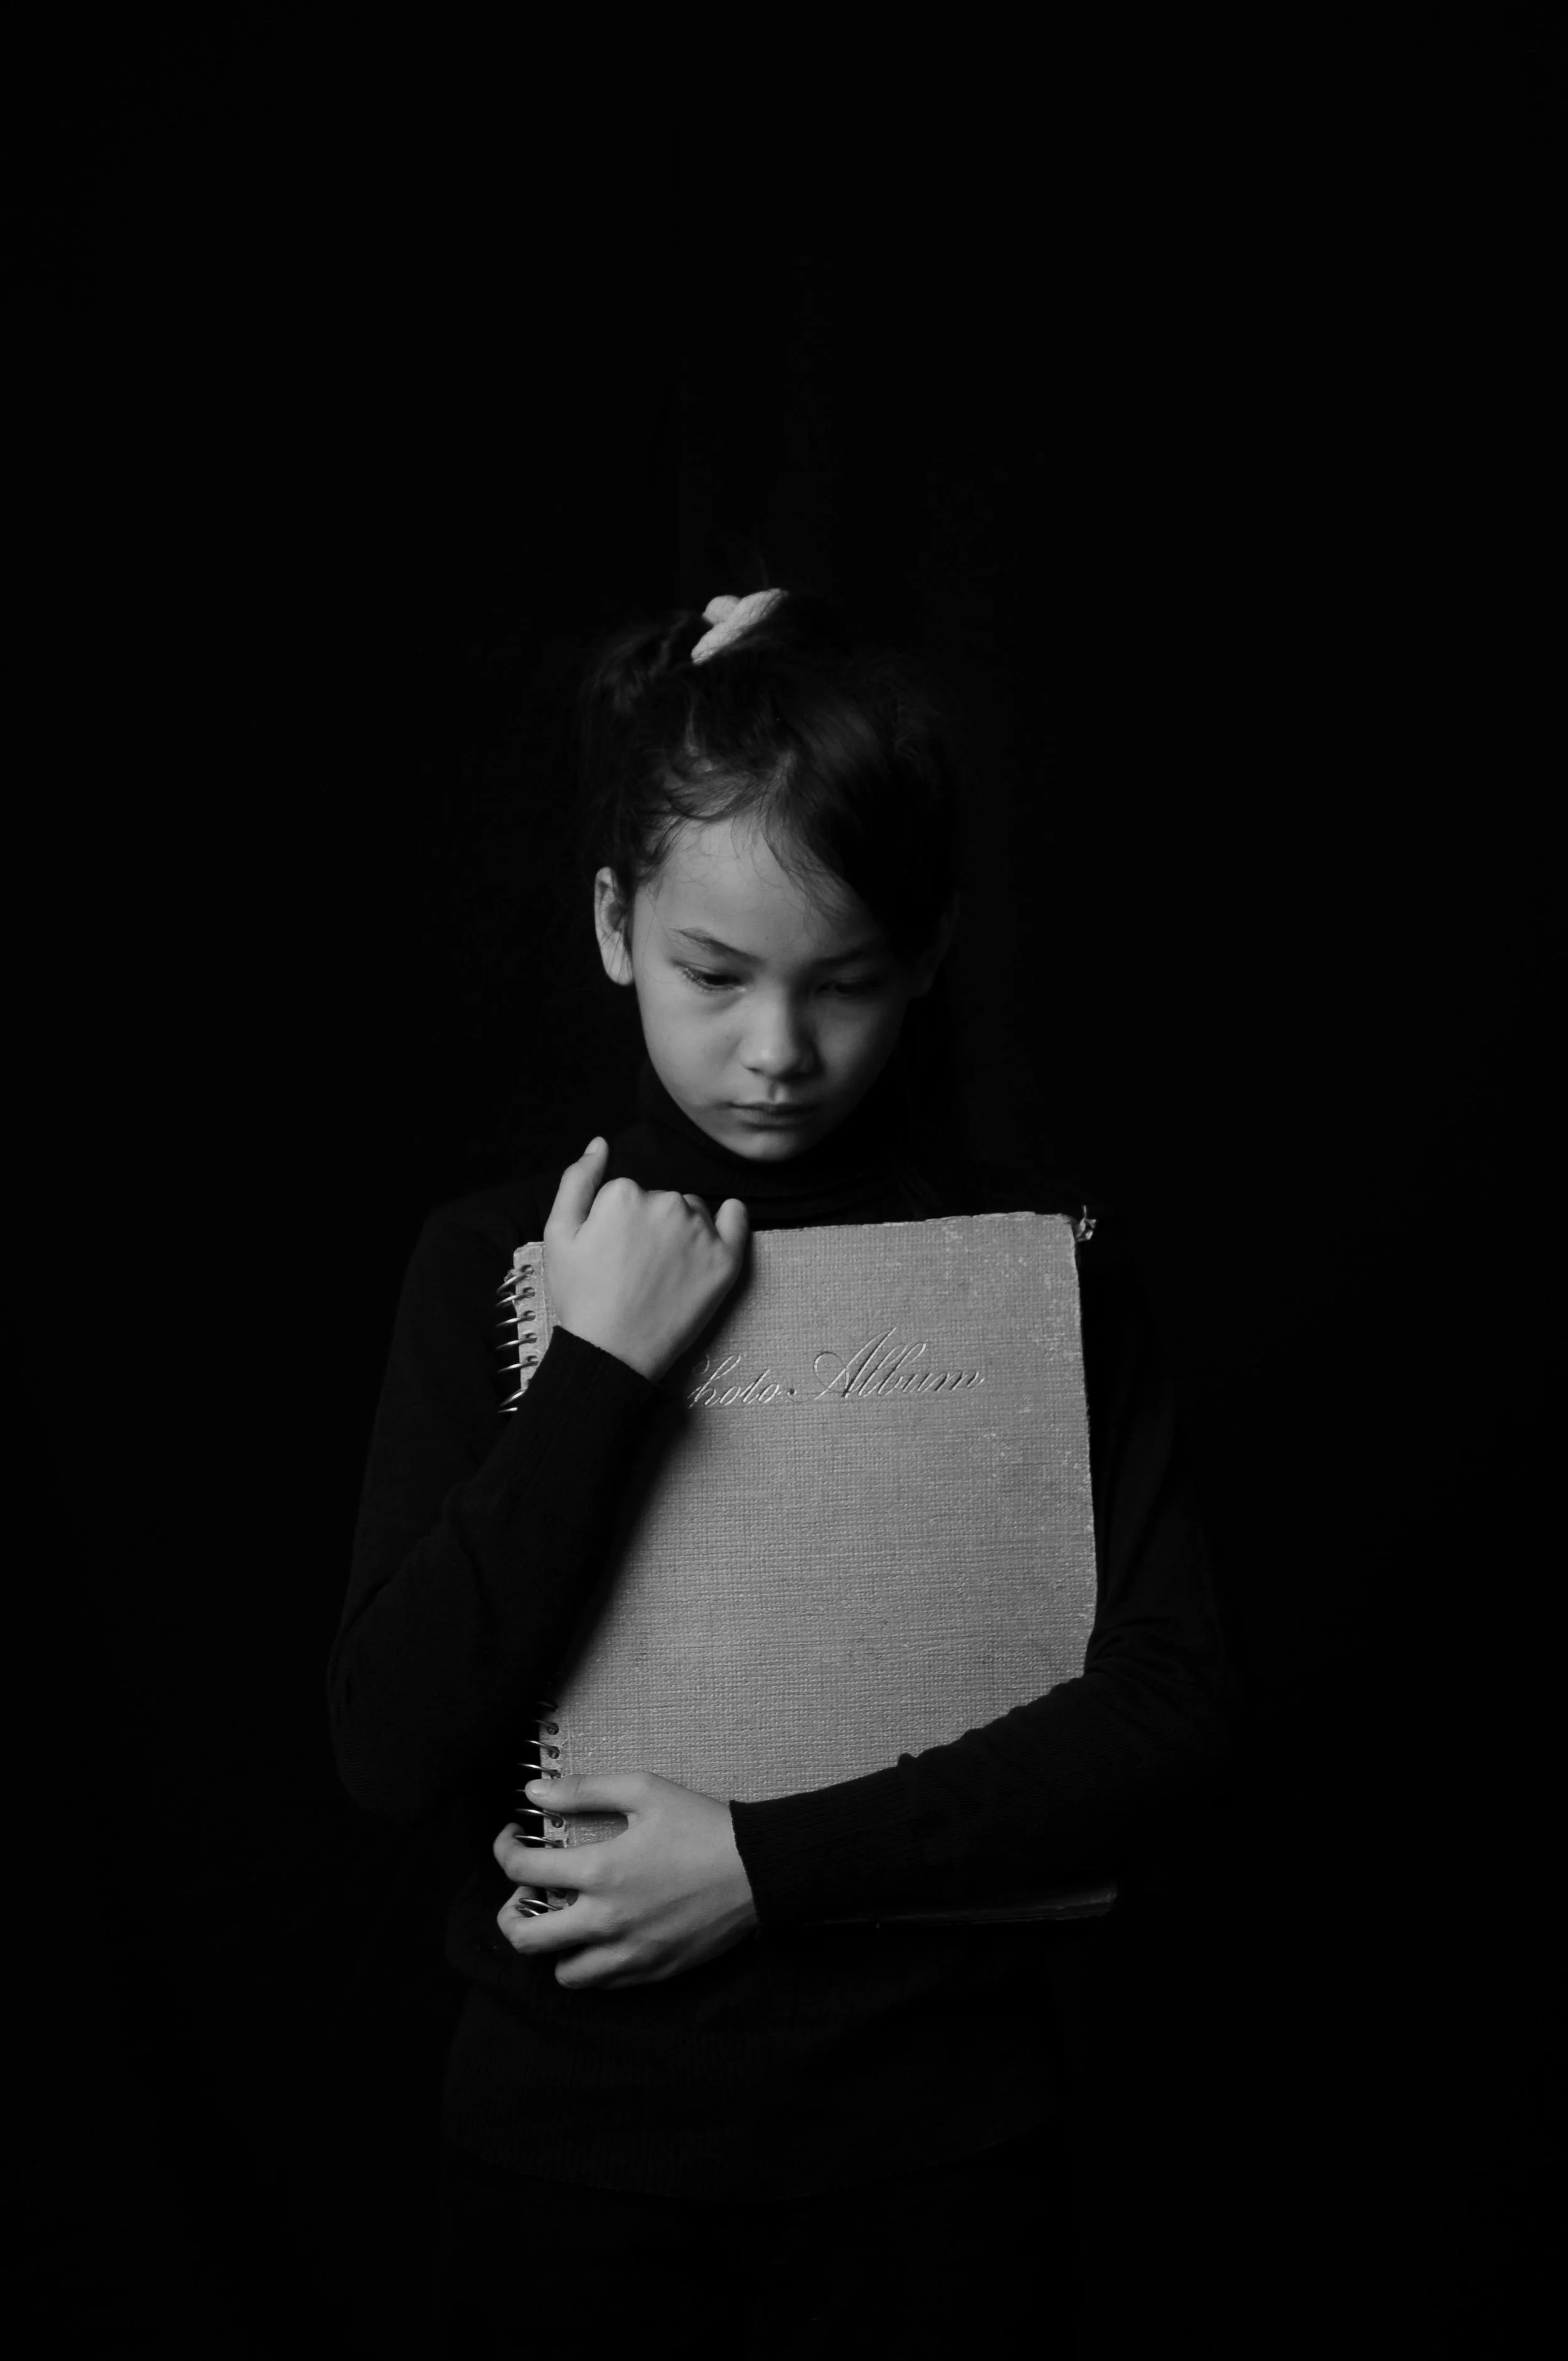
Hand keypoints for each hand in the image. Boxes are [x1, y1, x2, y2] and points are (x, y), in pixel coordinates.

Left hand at [493, 1772, 758, 1989]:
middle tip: (523, 1893)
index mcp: (600, 1872)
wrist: (760, 1871)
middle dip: (509, 1913)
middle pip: (525, 1938)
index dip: (505, 1850)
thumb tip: (535, 1791)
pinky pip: (602, 1984)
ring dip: (553, 1946)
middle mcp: (606, 1921)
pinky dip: (590, 1963)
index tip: (514, 1838)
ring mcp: (629, 1953)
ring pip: (562, 1973)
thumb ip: (585, 1790)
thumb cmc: (703, 1825)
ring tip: (564, 1918)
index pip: (522, 1871)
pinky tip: (601, 1934)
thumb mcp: (645, 1791)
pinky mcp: (653, 1971)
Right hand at [544, 1137, 748, 1381]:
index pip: (626, 1193)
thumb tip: (599, 1144)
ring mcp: (701, 1232)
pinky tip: (724, 1224)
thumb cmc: (582, 1295)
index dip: (615, 1223)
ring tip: (661, 1271)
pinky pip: (737, 1222)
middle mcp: (668, 1203)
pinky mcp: (726, 1260)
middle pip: (661, 1200)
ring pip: (693, 1212)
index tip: (610, 1252)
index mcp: (624, 1193)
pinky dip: (732, 1219)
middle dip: (649, 1224)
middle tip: (633, 1267)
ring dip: (681, 1229)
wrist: (613, 1353)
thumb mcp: (558, 1234)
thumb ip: (577, 1181)